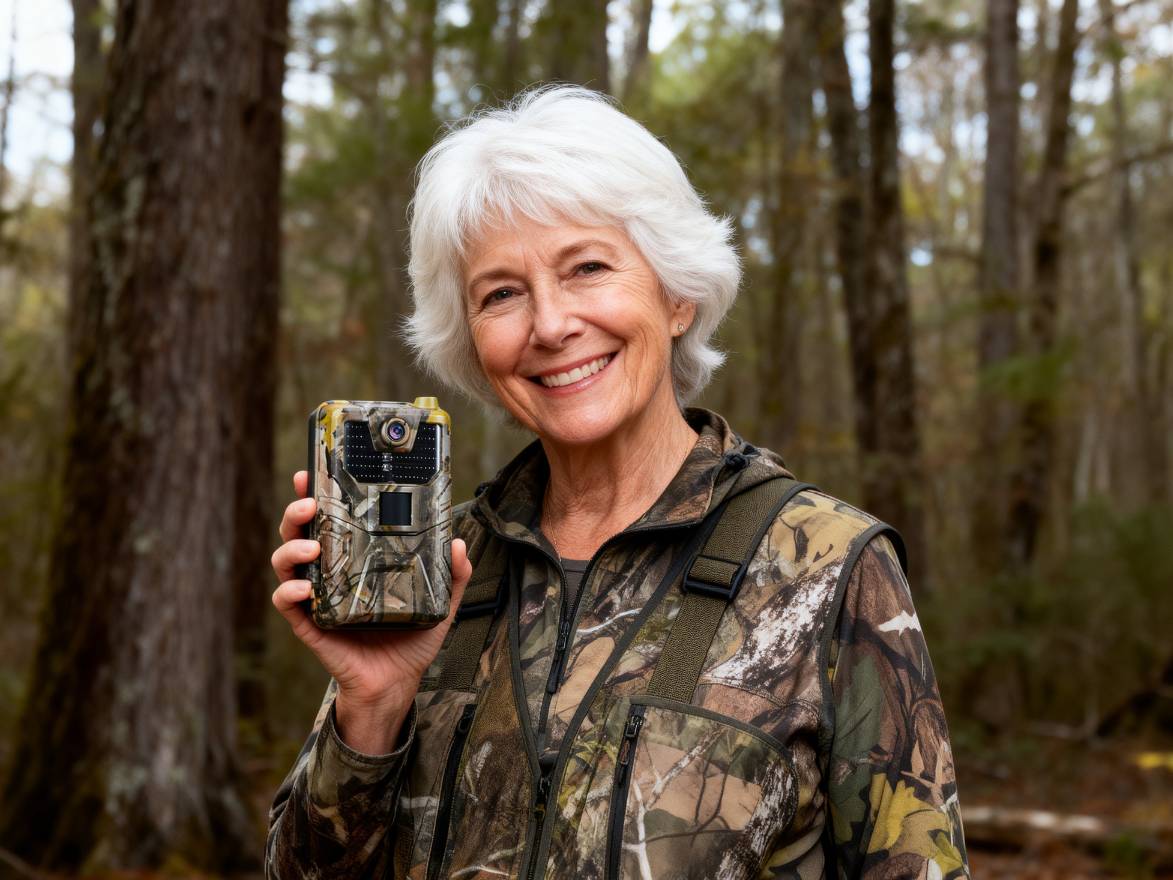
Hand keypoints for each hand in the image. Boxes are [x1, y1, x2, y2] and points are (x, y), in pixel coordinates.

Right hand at [270, 470, 471, 751]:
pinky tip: (306, 587)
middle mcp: (328, 572)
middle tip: (308, 502)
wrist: (398, 682)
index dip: (314, 494)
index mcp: (352, 558)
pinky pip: (287, 604)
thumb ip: (453, 573)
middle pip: (297, 532)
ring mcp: (315, 597)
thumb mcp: (439, 600)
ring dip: (291, 548)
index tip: (312, 471)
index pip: (328, 518)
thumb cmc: (411, 637)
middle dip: (295, 511)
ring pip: (285, 563)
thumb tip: (459, 541)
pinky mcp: (310, 624)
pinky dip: (290, 592)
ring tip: (311, 545)